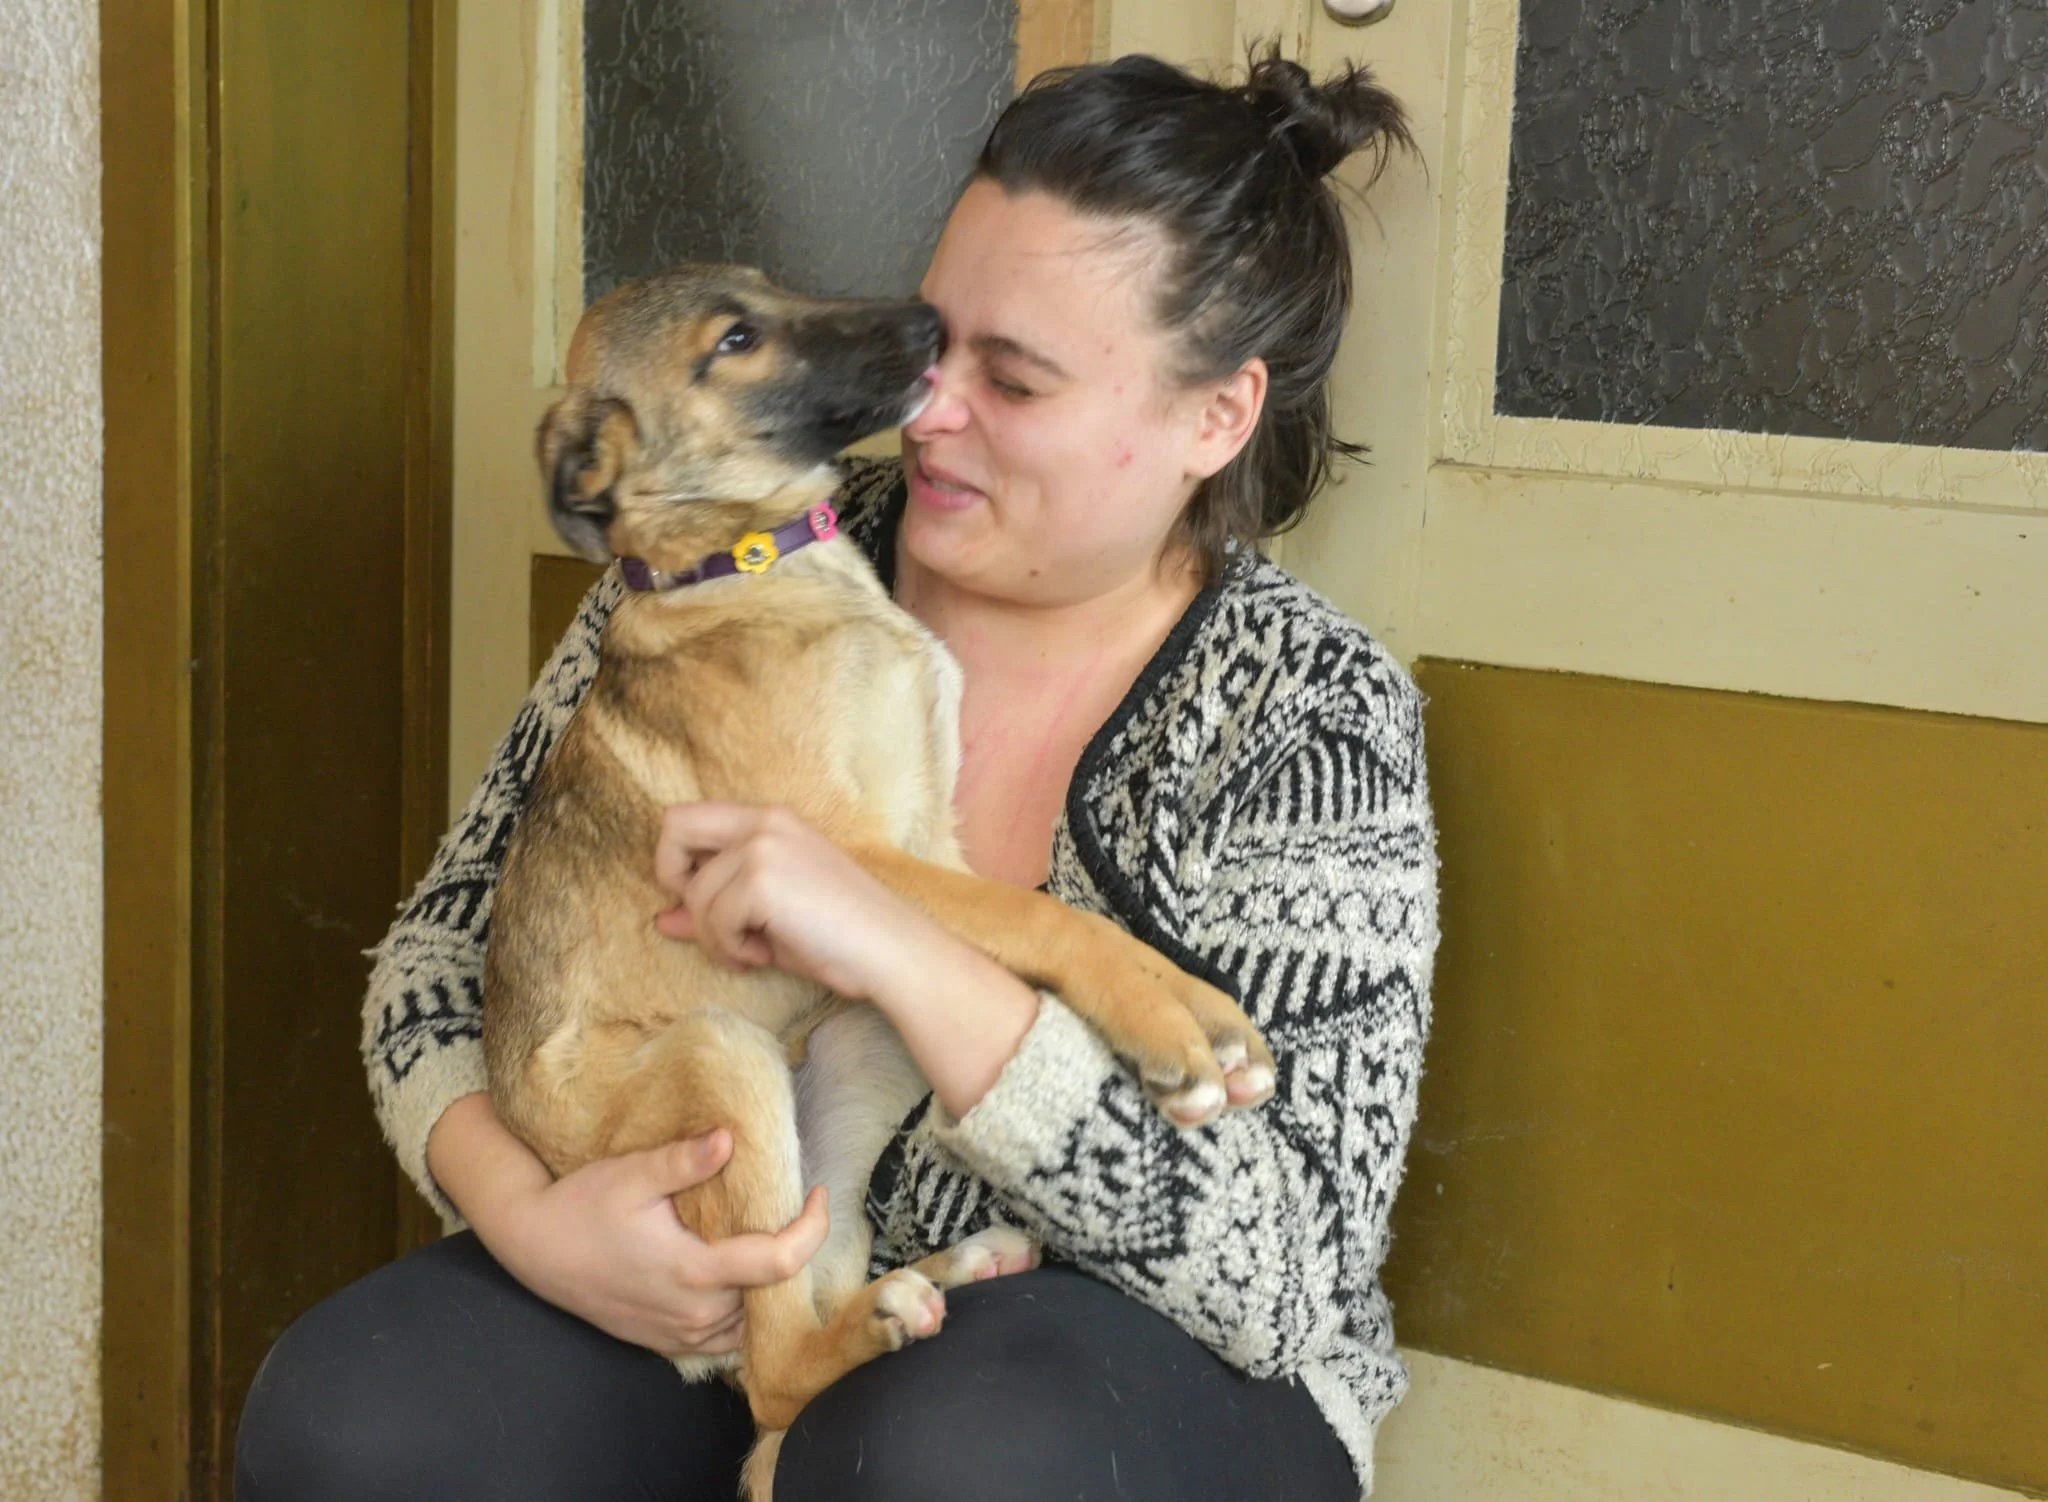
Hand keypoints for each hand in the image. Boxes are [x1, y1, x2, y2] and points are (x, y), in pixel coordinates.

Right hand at [445, 1102, 829, 1356]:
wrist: (535, 1249)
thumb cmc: (582, 1207)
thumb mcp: (631, 1175)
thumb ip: (683, 1161)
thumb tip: (729, 1139)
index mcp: (694, 1272)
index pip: (780, 1262)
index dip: (812, 1229)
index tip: (819, 1193)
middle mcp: (695, 1314)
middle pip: (772, 1292)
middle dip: (794, 1251)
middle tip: (795, 1207)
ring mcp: (681, 1334)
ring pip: (752, 1320)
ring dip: (768, 1284)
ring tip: (773, 1237)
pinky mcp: (667, 1341)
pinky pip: (725, 1335)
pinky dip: (743, 1307)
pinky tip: (738, 1273)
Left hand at [653, 803, 940, 1000]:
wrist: (890, 951)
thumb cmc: (839, 937)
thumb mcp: (766, 918)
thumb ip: (714, 908)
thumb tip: (661, 919)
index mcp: (770, 820)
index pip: (689, 818)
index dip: (681, 863)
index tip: (709, 904)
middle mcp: (764, 822)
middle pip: (674, 826)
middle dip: (674, 880)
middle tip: (711, 919)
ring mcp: (763, 847)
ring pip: (694, 894)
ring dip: (714, 937)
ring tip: (754, 952)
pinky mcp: (763, 880)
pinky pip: (713, 920)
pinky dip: (730, 948)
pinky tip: (764, 956)